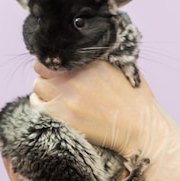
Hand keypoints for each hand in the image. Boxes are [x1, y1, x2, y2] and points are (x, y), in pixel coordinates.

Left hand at [30, 60, 179, 180]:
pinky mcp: (64, 117)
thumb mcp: (123, 69)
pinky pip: (37, 106)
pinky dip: (42, 106)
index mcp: (91, 61)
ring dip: (44, 91)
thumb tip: (89, 50)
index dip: (55, 61)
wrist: (141, 130)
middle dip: (47, 75)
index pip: (57, 53)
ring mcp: (67, 97)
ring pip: (37, 86)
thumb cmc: (136, 101)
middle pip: (42, 68)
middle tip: (56, 84)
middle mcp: (76, 76)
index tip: (58, 69)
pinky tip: (53, 110)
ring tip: (56, 98)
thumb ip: (103, 57)